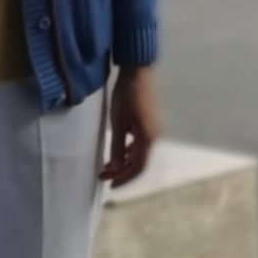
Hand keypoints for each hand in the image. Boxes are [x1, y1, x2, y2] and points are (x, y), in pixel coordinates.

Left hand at [101, 63, 161, 188]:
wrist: (138, 72)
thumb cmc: (127, 97)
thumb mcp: (118, 123)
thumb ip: (116, 147)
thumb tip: (115, 168)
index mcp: (148, 139)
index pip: (138, 168)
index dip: (124, 179)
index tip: (109, 185)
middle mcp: (154, 137)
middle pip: (138, 162)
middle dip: (121, 171)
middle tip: (102, 176)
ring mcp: (153, 130)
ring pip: (138, 153)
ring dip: (123, 162)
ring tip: (106, 166)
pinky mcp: (149, 123)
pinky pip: (139, 144)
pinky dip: (128, 151)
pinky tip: (117, 151)